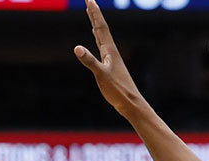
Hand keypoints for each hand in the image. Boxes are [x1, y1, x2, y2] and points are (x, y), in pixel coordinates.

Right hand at [74, 0, 145, 119]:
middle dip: (94, 13)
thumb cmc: (118, 90)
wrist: (130, 103)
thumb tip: (77, 48)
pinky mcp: (110, 65)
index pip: (100, 26)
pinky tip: (97, 38)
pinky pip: (101, 46)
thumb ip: (89, 61)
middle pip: (101, 27)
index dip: (94, 12)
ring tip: (91, 13)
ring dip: (96, 23)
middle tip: (89, 0)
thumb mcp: (101, 75)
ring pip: (101, 35)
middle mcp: (111, 51)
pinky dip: (97, 38)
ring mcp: (111, 58)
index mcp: (110, 50)